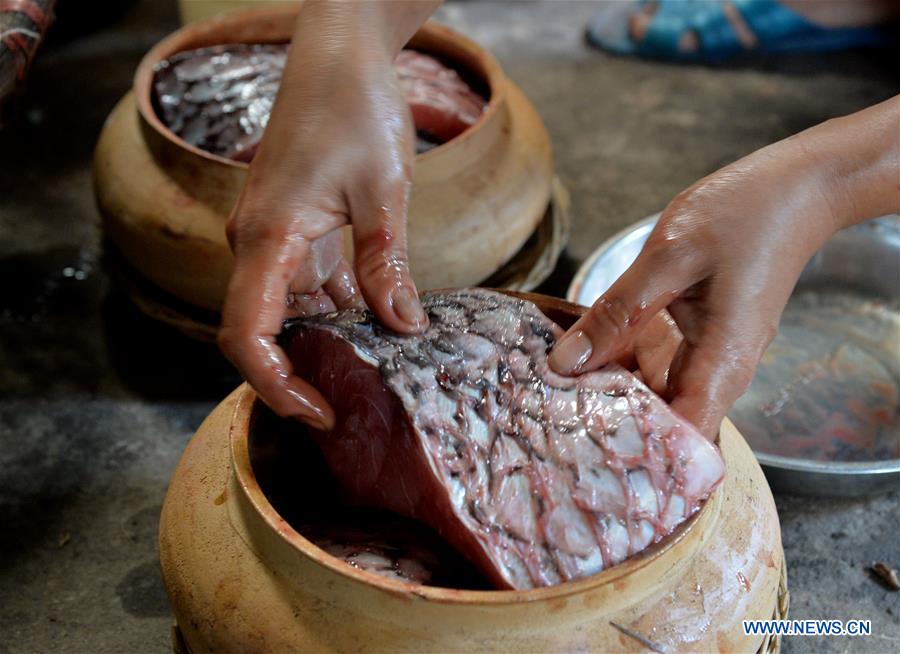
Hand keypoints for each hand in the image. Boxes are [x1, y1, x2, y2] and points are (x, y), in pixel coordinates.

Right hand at [218, 2, 438, 428]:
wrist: (338, 55)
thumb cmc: (354, 107)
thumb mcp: (384, 190)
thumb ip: (386, 262)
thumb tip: (404, 326)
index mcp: (267, 237)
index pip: (246, 334)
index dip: (274, 385)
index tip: (319, 413)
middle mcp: (259, 243)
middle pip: (261, 333)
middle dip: (300, 375)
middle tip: (353, 408)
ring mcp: (274, 237)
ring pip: (288, 311)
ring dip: (325, 344)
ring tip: (376, 374)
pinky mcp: (295, 228)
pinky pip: (308, 284)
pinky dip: (338, 309)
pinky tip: (379, 323)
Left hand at [551, 142, 840, 437]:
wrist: (794, 189)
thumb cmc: (743, 216)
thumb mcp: (669, 259)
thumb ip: (617, 311)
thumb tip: (565, 363)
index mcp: (721, 364)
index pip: (682, 440)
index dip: (638, 456)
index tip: (585, 456)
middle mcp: (717, 370)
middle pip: (661, 422)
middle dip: (608, 427)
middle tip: (548, 424)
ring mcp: (707, 355)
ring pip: (652, 392)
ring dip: (607, 393)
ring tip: (551, 395)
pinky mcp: (697, 336)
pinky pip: (654, 362)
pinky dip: (619, 361)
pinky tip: (579, 355)